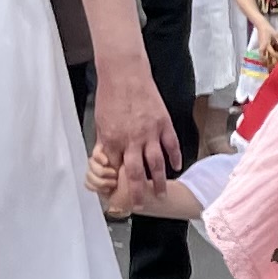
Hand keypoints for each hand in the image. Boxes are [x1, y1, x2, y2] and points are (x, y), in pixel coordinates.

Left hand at [92, 64, 182, 185]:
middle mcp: (132, 140)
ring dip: (159, 181)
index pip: (116, 168)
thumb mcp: (100, 121)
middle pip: (136, 173)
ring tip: (161, 193)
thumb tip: (108, 157)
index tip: (120, 193)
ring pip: (157, 164)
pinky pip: (171, 145)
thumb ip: (106, 142)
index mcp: (113, 140)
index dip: (118, 183)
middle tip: (142, 205)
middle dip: (139, 192)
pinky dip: (175, 157)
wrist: (125, 73)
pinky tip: (176, 166)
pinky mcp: (163, 123)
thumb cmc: (111, 95)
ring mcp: (150, 132)